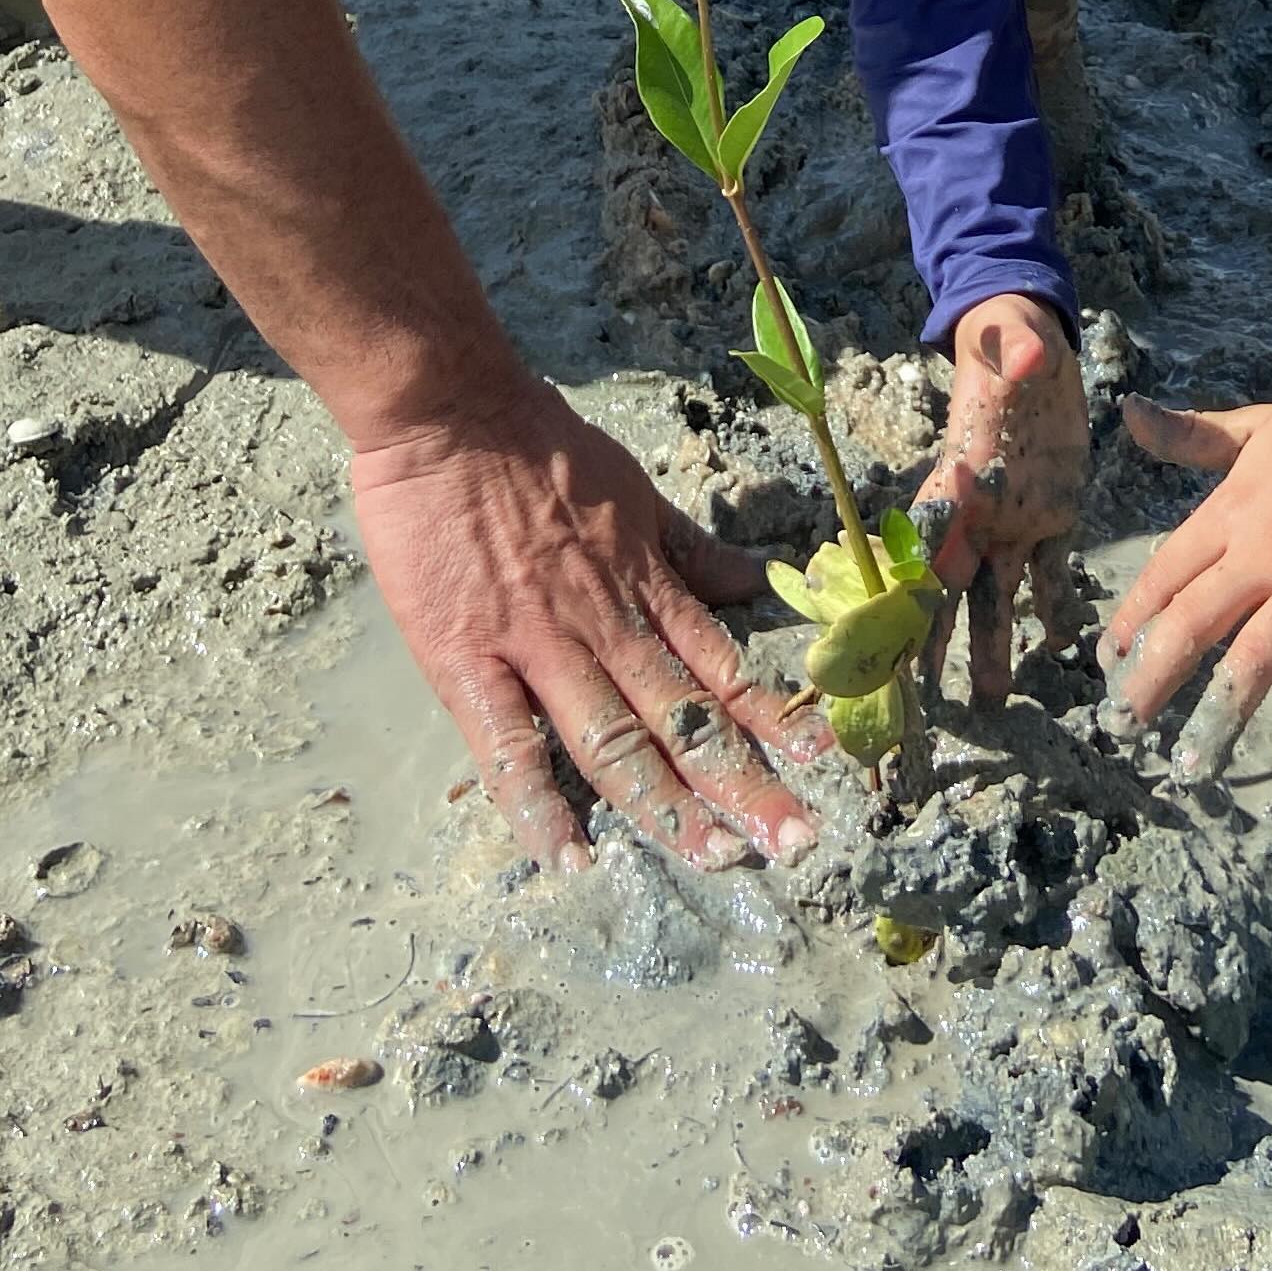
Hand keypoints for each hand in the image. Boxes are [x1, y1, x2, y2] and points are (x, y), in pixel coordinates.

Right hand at [351, 379, 826, 875]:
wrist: (451, 411)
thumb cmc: (542, 445)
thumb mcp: (636, 490)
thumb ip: (691, 550)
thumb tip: (758, 585)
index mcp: (644, 584)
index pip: (722, 667)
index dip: (773, 720)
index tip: (820, 765)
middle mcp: (604, 624)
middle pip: (683, 717)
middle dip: (742, 784)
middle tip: (792, 845)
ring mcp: (538, 645)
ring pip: (614, 739)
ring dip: (667, 805)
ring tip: (713, 860)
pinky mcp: (468, 660)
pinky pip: (507, 746)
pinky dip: (539, 805)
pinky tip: (570, 859)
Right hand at [914, 292, 1090, 702]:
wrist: (1035, 344)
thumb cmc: (1009, 336)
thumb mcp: (1011, 336)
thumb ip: (1014, 349)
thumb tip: (1023, 360)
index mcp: (962, 470)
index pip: (929, 533)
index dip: (911, 581)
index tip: (895, 629)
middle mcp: (981, 507)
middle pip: (953, 581)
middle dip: (937, 636)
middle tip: (925, 693)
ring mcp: (1015, 517)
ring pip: (1000, 591)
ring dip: (995, 641)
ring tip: (994, 695)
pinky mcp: (1055, 514)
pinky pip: (1052, 571)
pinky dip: (1056, 608)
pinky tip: (1063, 647)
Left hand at [1107, 393, 1271, 778]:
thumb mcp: (1249, 429)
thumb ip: (1188, 434)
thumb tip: (1128, 414)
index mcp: (1229, 517)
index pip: (1165, 576)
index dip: (1130, 621)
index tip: (1105, 663)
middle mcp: (1262, 557)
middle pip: (1192, 625)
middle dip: (1150, 679)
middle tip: (1119, 726)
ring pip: (1256, 660)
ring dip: (1220, 716)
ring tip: (1191, 766)